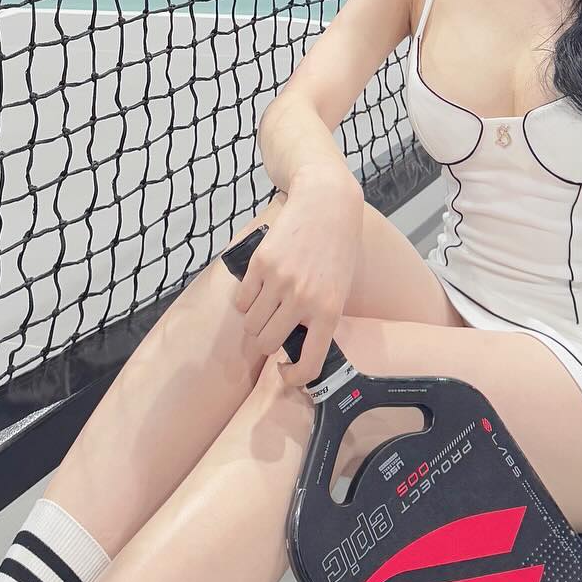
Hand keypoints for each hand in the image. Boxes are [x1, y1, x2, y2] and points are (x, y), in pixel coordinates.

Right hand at [234, 173, 362, 388]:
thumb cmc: (337, 248)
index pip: (309, 363)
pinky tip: (258, 288)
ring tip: (265, 306)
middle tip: (271, 329)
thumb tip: (294, 347)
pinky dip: (246, 300)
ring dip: (254, 321)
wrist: (326, 203)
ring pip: (250, 324)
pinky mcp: (260, 264)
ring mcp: (279, 281)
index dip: (294, 378)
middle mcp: (303, 300)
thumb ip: (320, 317)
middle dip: (265, 342)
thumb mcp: (340, 288)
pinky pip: (242, 300)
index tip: (285, 372)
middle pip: (266, 343)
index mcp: (328, 311)